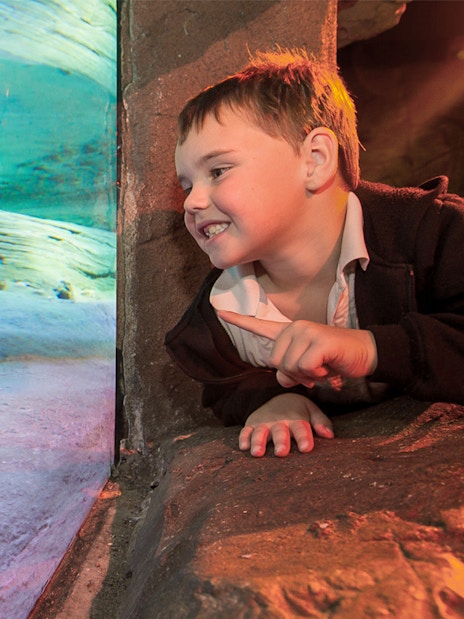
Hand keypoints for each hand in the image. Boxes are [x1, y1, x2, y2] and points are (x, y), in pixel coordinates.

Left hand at [218, 310, 376, 387]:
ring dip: (307, 375)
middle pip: (275, 362)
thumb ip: (290, 372)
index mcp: (290, 333)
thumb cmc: (335, 361)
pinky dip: (317, 373)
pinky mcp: (318, 340)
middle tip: (314, 371)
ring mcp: (306, 331)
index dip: (239, 321)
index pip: (260, 326)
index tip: (219, 312)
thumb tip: (283, 377)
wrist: (365, 354)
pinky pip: (304, 366)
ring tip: (323, 367)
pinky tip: (328, 366)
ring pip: (288, 366)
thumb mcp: (308, 370)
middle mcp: (295, 328)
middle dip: (294, 374)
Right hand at [239, 393, 333, 456]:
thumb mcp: (311, 410)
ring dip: (258, 442)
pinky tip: (243, 447)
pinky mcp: (251, 425)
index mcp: (296, 419)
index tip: (306, 448)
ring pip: (260, 433)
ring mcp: (263, 424)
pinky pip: (245, 431)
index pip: (301, 428)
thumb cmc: (296, 410)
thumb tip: (329, 436)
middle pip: (280, 432)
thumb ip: (321, 422)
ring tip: (257, 453)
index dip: (304, 438)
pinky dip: (244, 438)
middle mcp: (279, 422)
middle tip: (281, 452)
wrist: (274, 396)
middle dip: (280, 442)